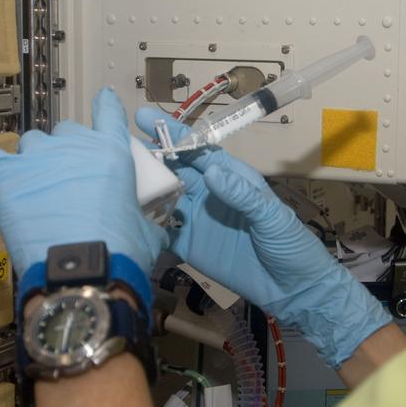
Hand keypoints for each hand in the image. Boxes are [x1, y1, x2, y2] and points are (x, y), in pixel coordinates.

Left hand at [0, 89, 167, 281]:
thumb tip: (153, 227)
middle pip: (66, 131)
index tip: (103, 99)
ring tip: (36, 186)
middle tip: (69, 177)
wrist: (80, 271)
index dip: (106, 104)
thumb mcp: (147, 232)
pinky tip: (0, 181)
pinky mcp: (5, 178)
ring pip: (31, 143)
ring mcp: (36, 158)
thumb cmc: (119, 251)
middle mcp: (72, 146)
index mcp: (110, 152)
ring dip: (35, 159)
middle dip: (68, 149)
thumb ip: (146, 218)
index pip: (108, 111)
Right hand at [136, 108, 390, 367]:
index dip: (171, 133)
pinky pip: (162, 230)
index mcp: (231, 178)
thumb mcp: (272, 216)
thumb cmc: (291, 245)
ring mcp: (196, 219)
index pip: (196, 149)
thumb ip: (242, 195)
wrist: (294, 290)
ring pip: (162, 197)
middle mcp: (209, 193)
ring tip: (111, 179)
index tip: (144, 117)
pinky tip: (123, 217)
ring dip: (140, 188)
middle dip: (146, 157)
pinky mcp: (189, 246)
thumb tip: (211, 171)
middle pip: (172, 170)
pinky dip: (144, 223)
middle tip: (114, 148)